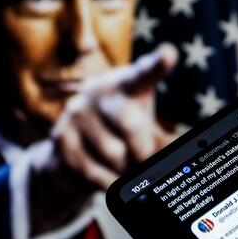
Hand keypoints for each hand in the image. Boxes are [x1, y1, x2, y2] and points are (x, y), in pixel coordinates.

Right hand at [29, 44, 178, 233]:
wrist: (69, 154)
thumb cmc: (119, 136)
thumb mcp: (145, 133)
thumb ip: (161, 141)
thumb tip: (176, 157)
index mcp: (127, 84)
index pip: (145, 73)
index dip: (158, 64)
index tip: (169, 54)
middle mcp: (99, 90)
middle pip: (131, 125)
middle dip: (143, 152)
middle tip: (144, 159)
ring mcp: (77, 112)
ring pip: (115, 156)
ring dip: (125, 171)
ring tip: (121, 165)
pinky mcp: (61, 138)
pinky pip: (96, 173)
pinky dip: (109, 184)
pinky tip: (106, 176)